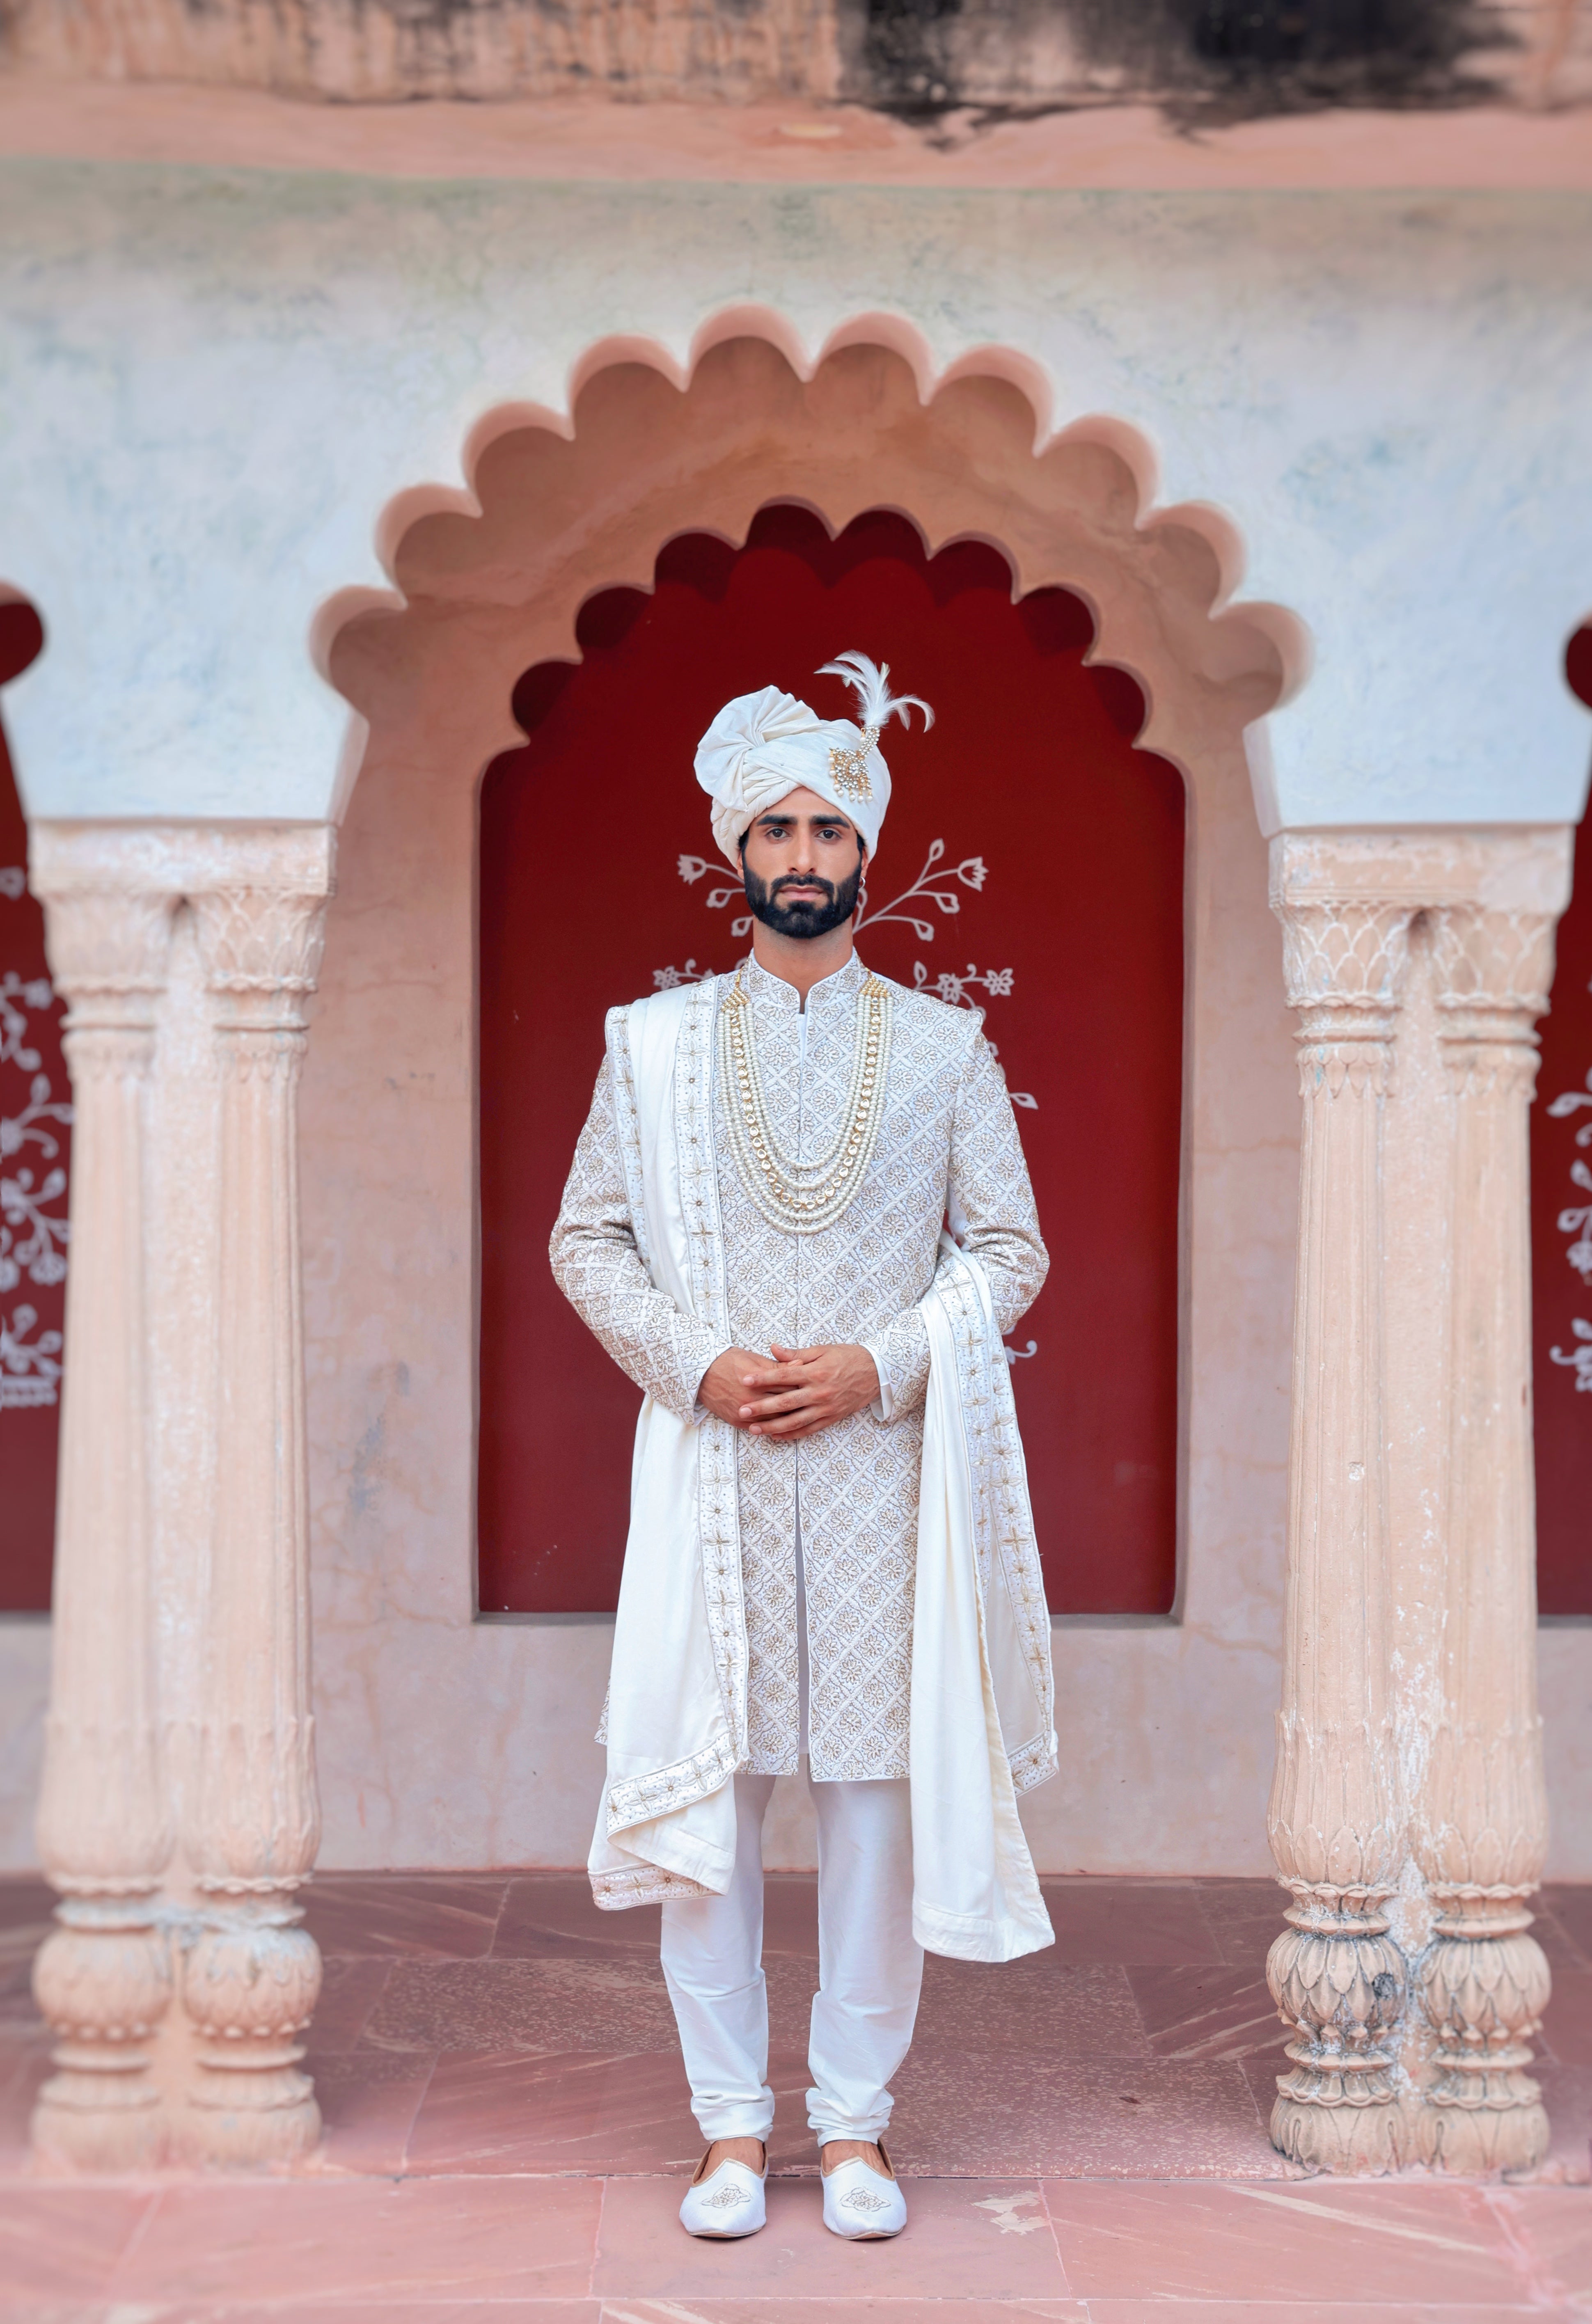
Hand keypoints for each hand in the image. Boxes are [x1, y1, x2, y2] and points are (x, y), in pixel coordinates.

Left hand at [697, 1343, 879, 1439]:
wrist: (877, 1372)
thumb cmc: (848, 1358)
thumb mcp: (822, 1350)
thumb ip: (796, 1354)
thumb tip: (773, 1349)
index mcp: (815, 1372)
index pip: (783, 1375)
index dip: (763, 1378)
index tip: (745, 1380)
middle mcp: (819, 1392)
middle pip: (785, 1402)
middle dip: (761, 1407)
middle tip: (742, 1410)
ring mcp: (825, 1408)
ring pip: (794, 1421)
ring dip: (772, 1426)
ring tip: (754, 1429)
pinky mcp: (831, 1418)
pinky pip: (808, 1430)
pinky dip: (791, 1435)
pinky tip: (776, 1436)